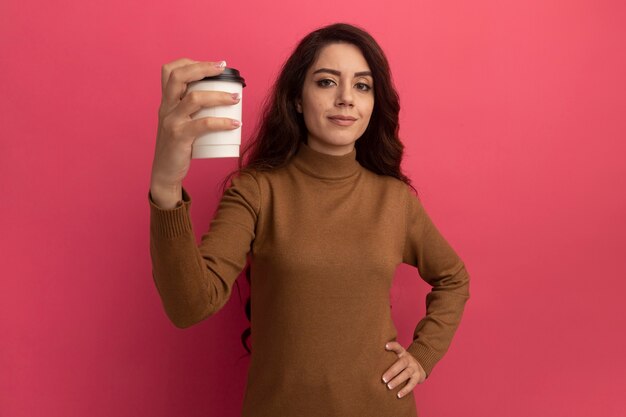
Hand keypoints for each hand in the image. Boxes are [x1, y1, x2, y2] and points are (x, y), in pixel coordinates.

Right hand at [150, 58, 241, 189]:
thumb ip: (190, 110)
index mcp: (166, 102)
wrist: (165, 172)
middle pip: (179, 77)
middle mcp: (166, 108)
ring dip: (219, 95)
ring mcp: (171, 121)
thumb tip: (219, 97)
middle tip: (223, 68)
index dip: (190, 62)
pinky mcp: (179, 137)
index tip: (212, 65)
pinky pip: (203, 124)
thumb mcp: (178, 122)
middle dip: (203, 68)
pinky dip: (222, 123)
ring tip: (236, 98)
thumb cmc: (177, 146)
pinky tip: (235, 124)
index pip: (169, 71)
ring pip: (194, 98)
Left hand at [381, 341, 425, 397]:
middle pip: (402, 363)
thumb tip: (369, 360)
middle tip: (383, 379)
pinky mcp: (418, 377)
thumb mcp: (397, 356)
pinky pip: (412, 384)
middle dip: (392, 371)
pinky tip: (398, 395)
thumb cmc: (401, 362)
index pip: (398, 347)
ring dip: (397, 381)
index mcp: (402, 353)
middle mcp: (409, 359)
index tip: (386, 346)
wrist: (419, 366)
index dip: (393, 345)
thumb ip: (387, 357)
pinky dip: (405, 390)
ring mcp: (414, 368)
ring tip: (389, 386)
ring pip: (406, 374)